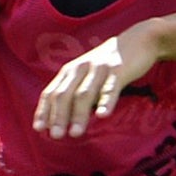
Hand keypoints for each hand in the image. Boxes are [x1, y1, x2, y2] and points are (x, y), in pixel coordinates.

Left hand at [32, 25, 160, 139]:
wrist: (137, 40)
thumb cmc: (107, 64)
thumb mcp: (85, 74)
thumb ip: (74, 92)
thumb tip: (60, 120)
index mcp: (70, 71)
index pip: (51, 92)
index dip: (44, 110)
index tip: (38, 129)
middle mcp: (81, 68)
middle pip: (65, 94)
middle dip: (58, 116)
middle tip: (55, 136)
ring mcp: (99, 69)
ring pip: (85, 93)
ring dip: (79, 114)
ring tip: (75, 133)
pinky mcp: (118, 70)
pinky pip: (111, 88)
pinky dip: (106, 101)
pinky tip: (103, 115)